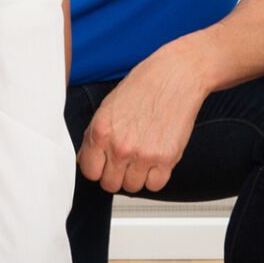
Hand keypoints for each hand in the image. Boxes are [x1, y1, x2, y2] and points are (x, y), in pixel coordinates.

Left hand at [77, 48, 211, 193]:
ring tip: (142, 157)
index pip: (89, 172)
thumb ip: (95, 136)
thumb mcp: (108, 107)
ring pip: (132, 187)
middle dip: (116, 174)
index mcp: (100, 131)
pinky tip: (156, 159)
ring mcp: (143, 155)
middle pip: (110, 184)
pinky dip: (156, 177)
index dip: (98, 168)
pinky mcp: (167, 158)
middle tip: (126, 160)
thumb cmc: (144, 86)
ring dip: (136, 176)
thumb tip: (87, 160)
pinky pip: (156, 185)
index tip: (105, 163)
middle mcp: (120, 146)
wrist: (177, 75)